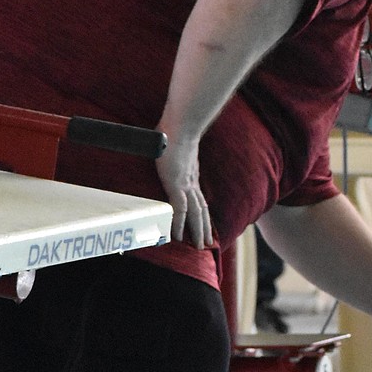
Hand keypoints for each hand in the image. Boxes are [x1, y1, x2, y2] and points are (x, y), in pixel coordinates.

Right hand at [155, 133, 213, 248]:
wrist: (180, 124)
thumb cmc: (173, 132)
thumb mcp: (173, 149)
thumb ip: (171, 155)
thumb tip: (164, 150)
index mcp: (191, 177)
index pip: (199, 201)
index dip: (202, 215)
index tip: (203, 227)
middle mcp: (192, 184)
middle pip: (201, 211)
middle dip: (204, 228)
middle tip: (207, 245)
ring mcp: (186, 185)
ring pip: (195, 214)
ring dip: (198, 231)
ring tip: (200, 246)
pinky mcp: (177, 185)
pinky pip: (179, 210)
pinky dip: (179, 224)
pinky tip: (178, 236)